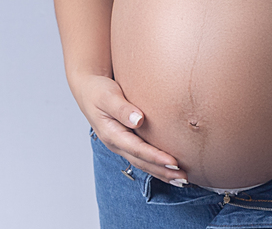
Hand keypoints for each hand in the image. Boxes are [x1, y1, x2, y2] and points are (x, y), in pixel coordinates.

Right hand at [71, 73, 185, 185]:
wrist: (88, 90)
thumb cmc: (98, 91)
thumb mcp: (107, 96)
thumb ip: (122, 108)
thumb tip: (138, 120)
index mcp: (111, 134)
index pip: (137, 149)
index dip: (155, 157)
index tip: (173, 161)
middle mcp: (116, 143)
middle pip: (142, 162)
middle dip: (162, 171)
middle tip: (183, 178)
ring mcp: (121, 145)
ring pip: (143, 163)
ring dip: (162, 172)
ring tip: (181, 180)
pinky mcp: (127, 142)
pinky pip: (142, 158)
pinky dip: (156, 165)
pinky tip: (170, 169)